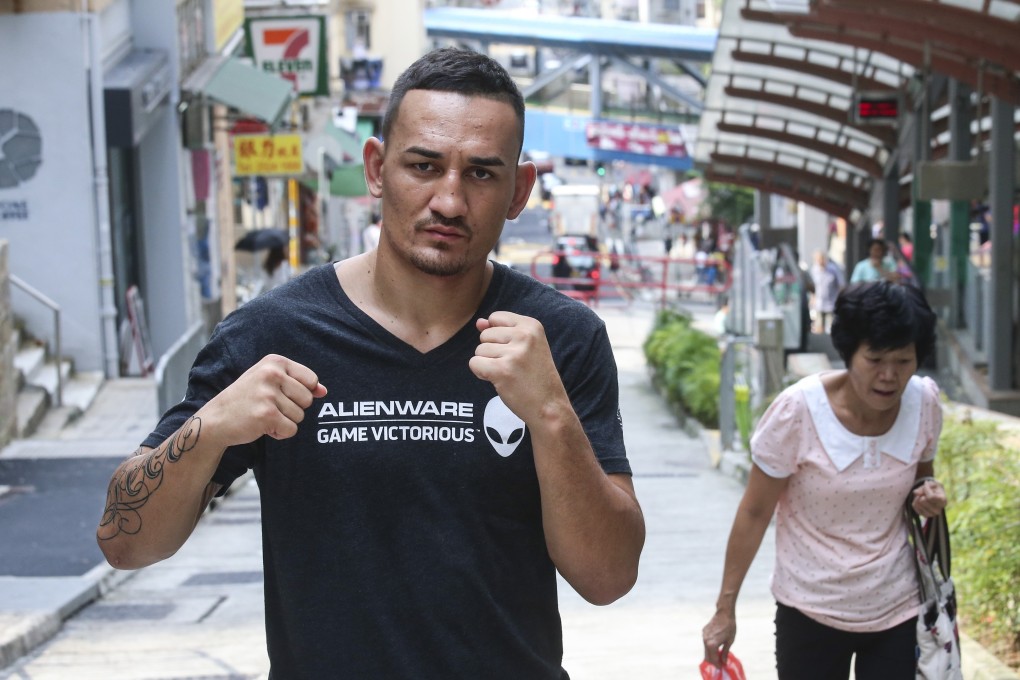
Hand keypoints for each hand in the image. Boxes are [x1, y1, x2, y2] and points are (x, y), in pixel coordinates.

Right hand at [201, 354, 326, 446]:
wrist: (216, 419)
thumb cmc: (246, 399)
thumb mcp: (270, 382)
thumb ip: (299, 383)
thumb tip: (324, 391)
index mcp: (274, 362)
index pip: (311, 380)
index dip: (301, 393)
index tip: (281, 394)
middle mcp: (272, 374)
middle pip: (308, 399)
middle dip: (293, 409)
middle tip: (269, 407)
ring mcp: (269, 394)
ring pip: (300, 416)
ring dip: (284, 421)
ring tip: (263, 415)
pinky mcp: (267, 415)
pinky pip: (291, 429)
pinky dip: (279, 433)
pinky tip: (262, 426)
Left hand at [469, 312, 565, 422]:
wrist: (549, 407)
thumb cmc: (536, 377)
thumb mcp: (526, 347)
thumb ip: (501, 331)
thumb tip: (479, 322)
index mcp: (532, 325)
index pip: (496, 317)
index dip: (497, 336)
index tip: (514, 351)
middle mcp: (524, 335)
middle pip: (485, 334)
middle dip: (491, 352)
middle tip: (513, 367)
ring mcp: (514, 353)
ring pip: (479, 350)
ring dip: (488, 364)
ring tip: (508, 374)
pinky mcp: (502, 370)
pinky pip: (474, 363)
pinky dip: (481, 374)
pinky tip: (499, 381)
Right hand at [702, 610, 736, 667]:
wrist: (724, 613)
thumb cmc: (730, 627)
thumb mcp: (730, 641)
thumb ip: (725, 652)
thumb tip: (723, 662)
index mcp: (712, 644)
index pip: (713, 659)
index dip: (718, 664)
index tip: (721, 667)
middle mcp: (705, 641)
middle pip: (707, 656)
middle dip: (713, 661)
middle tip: (720, 663)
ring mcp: (703, 636)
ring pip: (705, 649)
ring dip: (711, 654)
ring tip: (719, 654)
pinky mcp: (704, 632)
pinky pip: (705, 642)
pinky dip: (710, 646)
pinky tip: (717, 645)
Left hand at [912, 478, 946, 517]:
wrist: (935, 494)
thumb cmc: (935, 488)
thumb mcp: (932, 483)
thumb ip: (925, 486)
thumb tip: (916, 493)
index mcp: (943, 501)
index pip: (930, 497)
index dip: (926, 489)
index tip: (927, 485)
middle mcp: (939, 510)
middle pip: (923, 501)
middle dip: (921, 494)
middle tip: (925, 492)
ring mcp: (932, 514)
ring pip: (918, 504)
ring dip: (917, 497)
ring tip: (923, 496)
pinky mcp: (926, 515)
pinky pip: (914, 507)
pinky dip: (915, 501)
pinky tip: (920, 500)